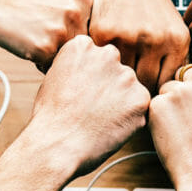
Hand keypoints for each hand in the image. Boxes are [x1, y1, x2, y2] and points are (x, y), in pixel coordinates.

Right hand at [0, 0, 91, 70]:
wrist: (0, 6)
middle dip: (66, 49)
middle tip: (46, 34)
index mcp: (84, 0)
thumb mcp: (64, 5)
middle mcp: (76, 13)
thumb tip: (102, 56)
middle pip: (83, 49)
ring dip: (54, 57)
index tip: (59, 28)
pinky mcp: (46, 47)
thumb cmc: (32, 11)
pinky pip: (52, 67)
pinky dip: (41, 63)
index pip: (94, 35)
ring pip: (69, 59)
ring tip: (39, 40)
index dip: (75, 37)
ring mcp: (61, 30)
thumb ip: (84, 23)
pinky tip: (32, 46)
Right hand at [25, 34, 151, 175]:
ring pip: (128, 88)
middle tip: (92, 108)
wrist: (57, 145)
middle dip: (108, 86)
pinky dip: (129, 118)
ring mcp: (126, 76)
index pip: (96, 57)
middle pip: (115, 69)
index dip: (89, 78)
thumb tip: (91, 70)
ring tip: (99, 120)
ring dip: (120, 102)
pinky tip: (110, 127)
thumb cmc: (51, 116)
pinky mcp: (140, 98)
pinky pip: (139, 107)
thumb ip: (78, 66)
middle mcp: (108, 54)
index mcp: (83, 45)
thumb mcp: (54, 77)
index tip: (80, 92)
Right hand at [90, 0, 189, 90]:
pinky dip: (103, 65)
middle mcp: (155, 41)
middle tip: (130, 91)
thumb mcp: (174, 29)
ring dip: (118, 80)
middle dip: (138, 90)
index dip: (157, 93)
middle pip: (146, 85)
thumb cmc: (153, 6)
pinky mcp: (104, 33)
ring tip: (116, 81)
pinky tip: (104, 64)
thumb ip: (174, 61)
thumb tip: (169, 97)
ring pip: (122, 76)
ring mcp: (128, 37)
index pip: (167, 84)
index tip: (148, 93)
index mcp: (177, 42)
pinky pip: (104, 62)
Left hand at [149, 58, 191, 190]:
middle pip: (181, 73)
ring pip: (166, 88)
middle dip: (181, 90)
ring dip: (169, 104)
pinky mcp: (160, 103)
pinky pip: (154, 103)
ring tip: (184, 127)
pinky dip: (158, 117)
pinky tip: (172, 132)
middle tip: (191, 117)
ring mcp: (180, 90)